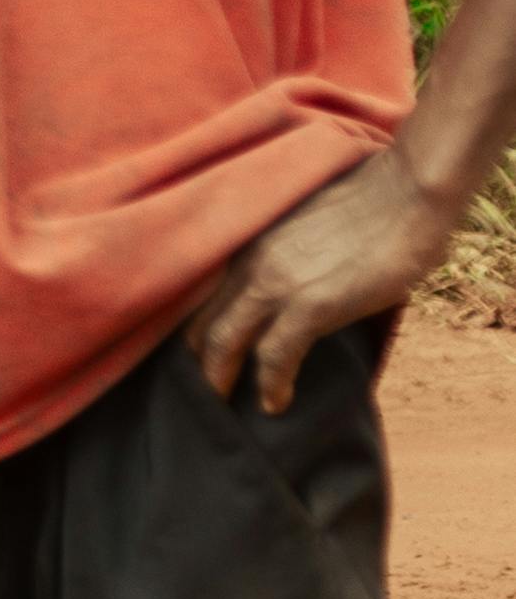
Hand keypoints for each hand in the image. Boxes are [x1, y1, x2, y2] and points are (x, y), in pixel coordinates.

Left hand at [188, 152, 462, 411]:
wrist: (407, 192)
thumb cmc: (368, 204)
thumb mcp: (303, 228)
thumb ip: (283, 255)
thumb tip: (292, 284)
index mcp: (244, 242)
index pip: (199, 295)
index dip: (192, 328)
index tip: (194, 355)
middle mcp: (248, 262)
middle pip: (199, 322)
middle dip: (197, 361)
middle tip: (202, 390)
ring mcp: (275, 283)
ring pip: (224, 342)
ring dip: (220, 380)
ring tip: (224, 406)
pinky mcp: (311, 304)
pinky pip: (275, 356)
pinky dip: (271, 385)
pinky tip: (275, 403)